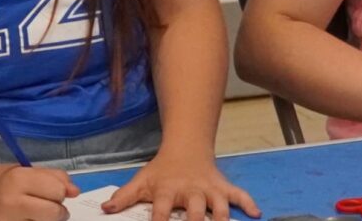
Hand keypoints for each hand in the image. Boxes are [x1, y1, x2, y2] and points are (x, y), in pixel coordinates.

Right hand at [0, 163, 78, 220]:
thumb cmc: (5, 180)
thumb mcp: (29, 171)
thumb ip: (56, 178)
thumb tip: (76, 192)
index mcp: (18, 179)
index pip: (58, 191)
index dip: (60, 192)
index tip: (51, 192)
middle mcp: (10, 202)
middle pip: (54, 213)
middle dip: (57, 211)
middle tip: (46, 206)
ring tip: (35, 215)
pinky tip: (26, 220)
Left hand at [103, 149, 259, 220]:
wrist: (186, 147)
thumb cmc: (163, 170)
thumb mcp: (142, 180)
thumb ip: (125, 196)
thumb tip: (105, 209)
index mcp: (168, 190)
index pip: (162, 210)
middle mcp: (191, 190)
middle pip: (195, 209)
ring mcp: (209, 188)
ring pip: (219, 204)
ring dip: (221, 218)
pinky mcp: (223, 187)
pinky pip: (238, 194)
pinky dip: (248, 202)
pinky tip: (256, 214)